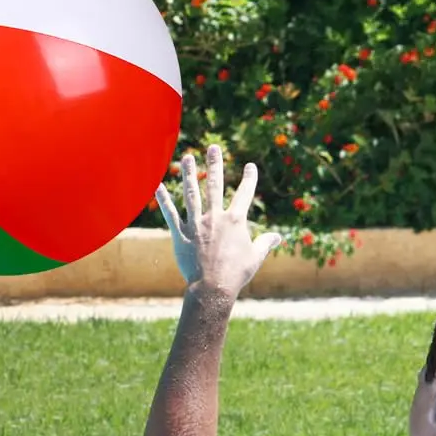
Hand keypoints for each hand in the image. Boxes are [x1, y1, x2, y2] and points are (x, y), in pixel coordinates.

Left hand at [155, 144, 282, 297]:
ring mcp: (197, 225)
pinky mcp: (181, 235)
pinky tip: (156, 185)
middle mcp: (215, 218)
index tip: (250, 166)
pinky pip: (170, 214)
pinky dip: (163, 200)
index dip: (249, 179)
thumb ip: (265, 243)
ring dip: (188, 174)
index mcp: (235, 221)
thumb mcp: (255, 257)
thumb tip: (278, 237)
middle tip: (213, 147)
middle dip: (215, 165)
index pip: (244, 194)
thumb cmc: (236, 274)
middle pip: (215, 185)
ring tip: (186, 157)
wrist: (213, 288)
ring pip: (191, 194)